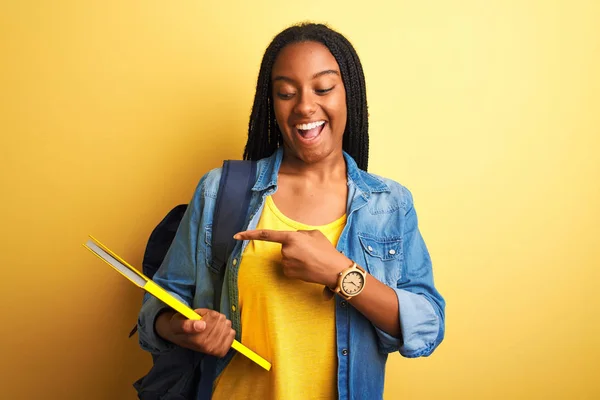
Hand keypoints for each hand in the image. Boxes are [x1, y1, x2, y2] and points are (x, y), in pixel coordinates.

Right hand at [155, 308, 235, 357]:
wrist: (180, 338)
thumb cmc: (179, 328)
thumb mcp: (176, 324)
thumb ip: (186, 325)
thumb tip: (201, 326)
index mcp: (195, 339)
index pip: (211, 319)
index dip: (206, 314)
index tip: (199, 316)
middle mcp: (205, 347)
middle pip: (220, 320)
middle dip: (212, 315)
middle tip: (203, 319)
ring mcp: (214, 349)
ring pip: (226, 325)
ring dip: (219, 321)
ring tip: (210, 323)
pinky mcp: (221, 351)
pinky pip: (232, 333)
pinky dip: (227, 328)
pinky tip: (218, 329)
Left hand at [234, 229, 349, 286]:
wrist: (333, 270)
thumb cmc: (326, 250)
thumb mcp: (314, 234)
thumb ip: (299, 233)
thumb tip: (292, 238)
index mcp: (291, 238)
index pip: (266, 235)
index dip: (249, 234)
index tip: (236, 236)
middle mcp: (285, 251)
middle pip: (283, 246)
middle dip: (294, 247)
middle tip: (310, 250)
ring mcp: (286, 263)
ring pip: (286, 257)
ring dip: (296, 257)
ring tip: (311, 258)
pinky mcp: (288, 273)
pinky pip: (289, 266)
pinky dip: (296, 266)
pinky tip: (307, 267)